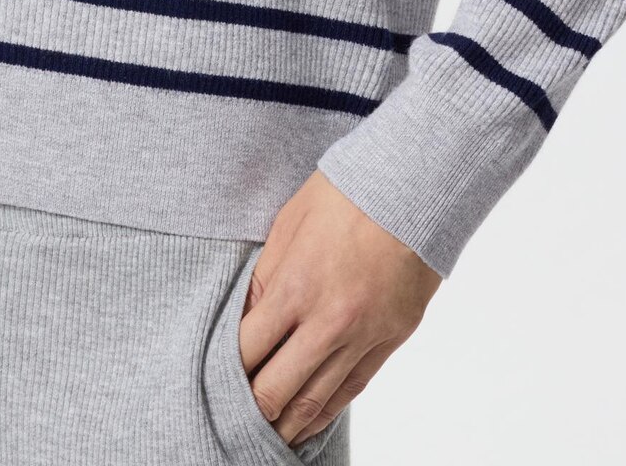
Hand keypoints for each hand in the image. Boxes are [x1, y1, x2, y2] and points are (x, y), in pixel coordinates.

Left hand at [234, 167, 443, 446]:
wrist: (414, 187)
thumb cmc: (346, 195)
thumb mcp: (288, 224)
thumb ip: (265, 277)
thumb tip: (245, 320)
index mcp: (295, 286)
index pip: (247, 350)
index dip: (226, 371)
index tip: (212, 380)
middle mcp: (328, 320)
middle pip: (277, 389)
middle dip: (251, 410)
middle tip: (230, 420)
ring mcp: (362, 335)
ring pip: (316, 401)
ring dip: (287, 425)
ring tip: (265, 437)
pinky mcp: (389, 339)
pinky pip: (352, 390)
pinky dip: (326, 412)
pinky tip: (308, 423)